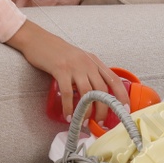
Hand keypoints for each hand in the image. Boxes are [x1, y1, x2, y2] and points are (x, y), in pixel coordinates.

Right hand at [6, 21, 130, 123]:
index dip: (122, 95)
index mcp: (94, 61)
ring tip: (85, 122)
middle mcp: (88, 63)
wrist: (38, 39)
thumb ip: (88, 72)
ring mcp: (74, 66)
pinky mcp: (60, 70)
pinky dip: (69, 107)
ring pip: (88, 93)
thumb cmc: (58, 53)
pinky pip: (68, 93)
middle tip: (101, 123)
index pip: (114, 79)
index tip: (126, 110)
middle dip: (105, 109)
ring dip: (87, 111)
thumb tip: (95, 94)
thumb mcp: (79, 60)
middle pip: (102, 90)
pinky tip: (68, 116)